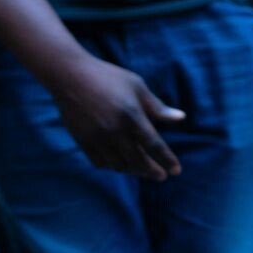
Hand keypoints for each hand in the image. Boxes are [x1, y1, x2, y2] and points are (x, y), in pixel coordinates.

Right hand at [52, 52, 184, 180]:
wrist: (70, 76)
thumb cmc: (108, 77)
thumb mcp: (137, 86)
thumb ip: (157, 107)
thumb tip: (181, 118)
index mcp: (132, 116)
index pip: (154, 145)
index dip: (167, 160)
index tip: (176, 171)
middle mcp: (115, 131)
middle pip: (138, 161)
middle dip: (152, 172)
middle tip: (161, 176)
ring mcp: (97, 138)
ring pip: (119, 165)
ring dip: (133, 170)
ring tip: (142, 169)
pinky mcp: (83, 141)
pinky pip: (100, 163)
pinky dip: (113, 166)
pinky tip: (120, 164)